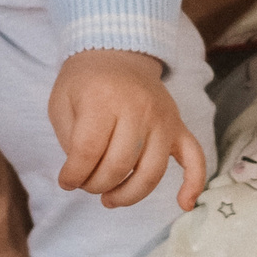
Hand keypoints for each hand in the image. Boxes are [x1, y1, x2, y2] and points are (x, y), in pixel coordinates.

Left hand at [48, 50, 206, 211]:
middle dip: (97, 185)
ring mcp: (163, 119)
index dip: (73, 175)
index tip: (66, 182)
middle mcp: (138, 108)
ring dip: (129, 195)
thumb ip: (68, 139)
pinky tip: (184, 204)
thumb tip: (80, 176)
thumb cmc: (84, 82)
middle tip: (85, 185)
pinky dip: (194, 184)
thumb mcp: (61, 102)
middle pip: (120, 165)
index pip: (88, 151)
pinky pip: (195, 158)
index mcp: (103, 99)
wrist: (116, 53)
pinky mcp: (179, 127)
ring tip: (109, 200)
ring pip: (152, 172)